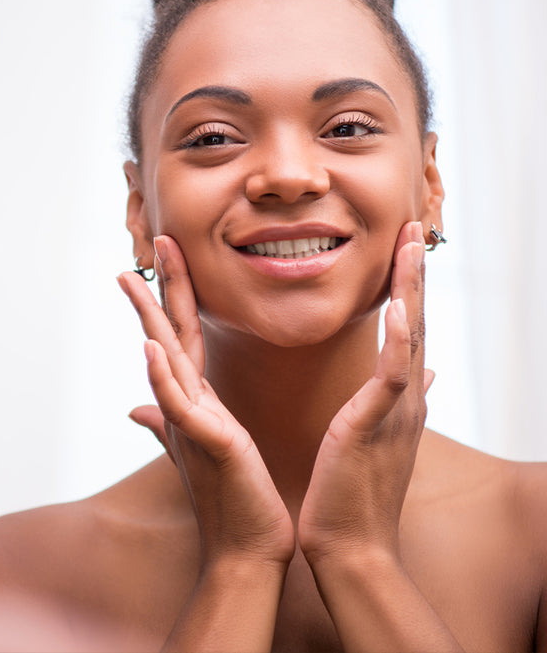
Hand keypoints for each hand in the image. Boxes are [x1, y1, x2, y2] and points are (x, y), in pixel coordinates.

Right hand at [119, 236, 294, 571]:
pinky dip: (162, 376)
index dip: (174, 294)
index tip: (169, 253)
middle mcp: (188, 405)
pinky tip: (152, 347)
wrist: (246, 551)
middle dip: (160, 287)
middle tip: (155, 240)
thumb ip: (170, 423)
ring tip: (134, 280)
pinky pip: (178, 405)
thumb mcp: (202, 449)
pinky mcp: (205, 445)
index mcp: (197, 400)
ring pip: (166, 360)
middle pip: (170, 334)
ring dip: (148, 319)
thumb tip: (136, 408)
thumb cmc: (232, 500)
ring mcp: (191, 424)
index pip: (182, 335)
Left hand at [298, 221, 430, 566]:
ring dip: (411, 289)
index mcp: (396, 398)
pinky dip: (399, 341)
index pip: (406, 329)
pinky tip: (399, 307)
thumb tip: (421, 370)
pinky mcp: (376, 428)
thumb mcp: (376, 435)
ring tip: (411, 244)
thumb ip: (395, 398)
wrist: (349, 547)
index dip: (406, 285)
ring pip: (411, 338)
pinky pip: (392, 377)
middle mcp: (404, 399)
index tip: (401, 244)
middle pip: (415, 321)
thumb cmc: (353, 494)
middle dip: (413, 273)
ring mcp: (395, 412)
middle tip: (413, 224)